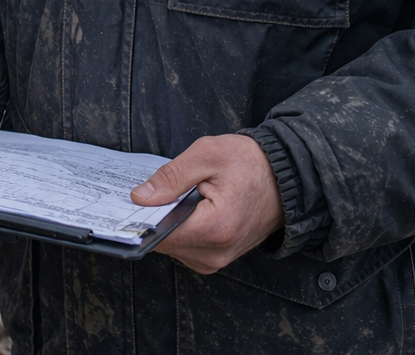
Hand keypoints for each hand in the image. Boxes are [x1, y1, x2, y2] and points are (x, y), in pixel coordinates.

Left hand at [131, 134, 283, 273]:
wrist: (286, 178)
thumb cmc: (250, 164)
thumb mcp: (206, 155)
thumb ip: (170, 178)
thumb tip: (139, 197)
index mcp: (215, 229)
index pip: (159, 235)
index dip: (138, 218)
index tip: (128, 202)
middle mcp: (216, 253)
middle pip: (163, 243)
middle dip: (152, 218)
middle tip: (152, 191)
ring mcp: (218, 259)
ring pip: (172, 247)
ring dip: (166, 224)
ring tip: (174, 197)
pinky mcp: (218, 257)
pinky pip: (185, 248)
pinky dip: (179, 230)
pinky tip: (184, 208)